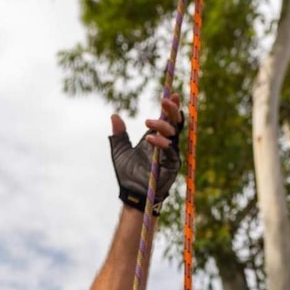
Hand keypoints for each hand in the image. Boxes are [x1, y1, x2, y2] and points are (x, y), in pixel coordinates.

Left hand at [110, 94, 183, 213]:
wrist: (131, 195)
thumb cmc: (127, 175)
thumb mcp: (120, 151)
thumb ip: (118, 134)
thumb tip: (114, 115)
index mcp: (156, 138)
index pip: (167, 120)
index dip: (170, 107)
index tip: (171, 94)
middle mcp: (166, 144)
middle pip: (175, 123)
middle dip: (171, 110)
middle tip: (164, 101)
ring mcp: (171, 155)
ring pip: (174, 134)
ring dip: (162, 125)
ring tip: (147, 123)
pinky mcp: (172, 165)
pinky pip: (170, 150)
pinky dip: (160, 143)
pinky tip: (149, 139)